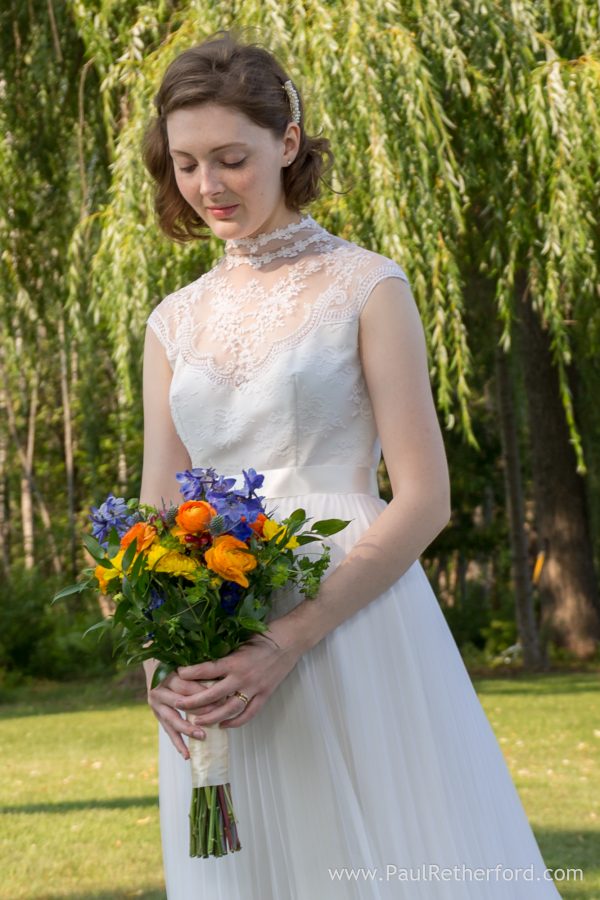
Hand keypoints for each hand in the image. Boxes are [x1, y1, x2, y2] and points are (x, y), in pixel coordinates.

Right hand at [147, 669, 230, 758]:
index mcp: (167, 676)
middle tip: (216, 715)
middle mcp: (159, 691)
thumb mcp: (186, 664)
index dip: (203, 692)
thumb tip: (222, 681)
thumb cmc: (177, 664)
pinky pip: (168, 731)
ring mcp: (156, 705)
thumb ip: (199, 672)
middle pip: (181, 702)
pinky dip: (178, 743)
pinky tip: (187, 755)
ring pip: (173, 719)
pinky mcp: (157, 716)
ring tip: (202, 736)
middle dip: (200, 710)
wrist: (155, 666)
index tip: (221, 697)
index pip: (187, 686)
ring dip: (188, 729)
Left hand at [174, 618, 303, 729]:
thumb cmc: (263, 636)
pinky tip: (223, 725)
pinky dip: (235, 722)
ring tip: (197, 722)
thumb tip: (203, 656)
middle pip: (213, 696)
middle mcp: (242, 678)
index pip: (207, 669)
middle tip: (178, 705)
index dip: (191, 673)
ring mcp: (254, 689)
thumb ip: (225, 651)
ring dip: (211, 718)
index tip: (177, 674)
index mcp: (235, 661)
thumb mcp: (240, 640)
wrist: (289, 641)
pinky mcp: (265, 695)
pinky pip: (248, 714)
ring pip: (229, 710)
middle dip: (193, 702)